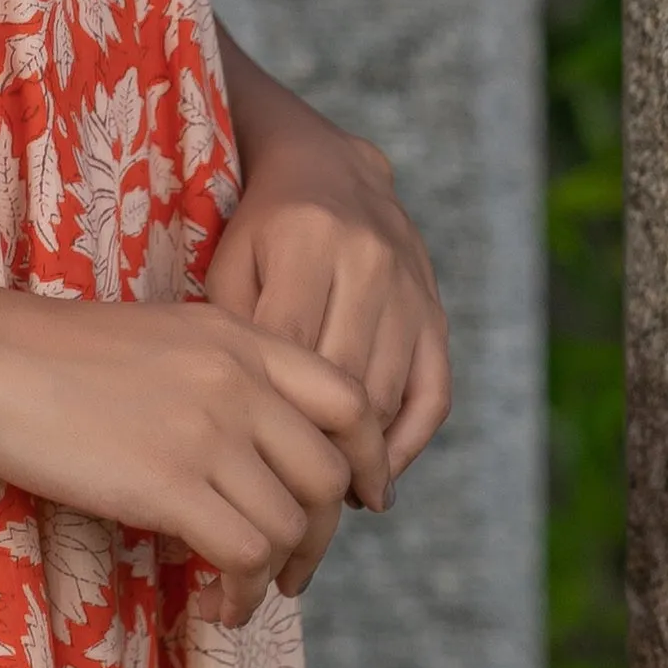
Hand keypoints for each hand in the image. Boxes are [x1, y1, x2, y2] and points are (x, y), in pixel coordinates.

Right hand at [0, 286, 391, 624]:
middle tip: (293, 565)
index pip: (349, 397)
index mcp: (236, 334)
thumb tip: (263, 451)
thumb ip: (223, 376)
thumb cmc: (53, 351)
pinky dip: (242, 594)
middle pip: (331, 472)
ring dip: (280, 574)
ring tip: (243, 591)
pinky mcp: (169, 480)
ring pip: (294, 522)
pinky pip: (246, 555)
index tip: (357, 502)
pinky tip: (217, 603)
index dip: (369, 459)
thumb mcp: (161, 337)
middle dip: (323, 534)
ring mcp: (206, 427)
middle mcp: (236, 376)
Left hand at [206, 82, 450, 485]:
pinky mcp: (437, 311)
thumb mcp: (231, 258)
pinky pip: (434, 395)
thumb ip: (233, 329)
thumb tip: (239, 423)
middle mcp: (369, 261)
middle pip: (345, 381)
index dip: (270, 412)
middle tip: (285, 500)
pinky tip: (379, 479)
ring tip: (325, 500)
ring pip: (389, 395)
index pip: (290, 346)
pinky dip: (409, 445)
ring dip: (361, 458)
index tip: (245, 463)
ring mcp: (411, 287)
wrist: (327, 167)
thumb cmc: (259, 225)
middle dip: (315, 448)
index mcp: (307, 239)